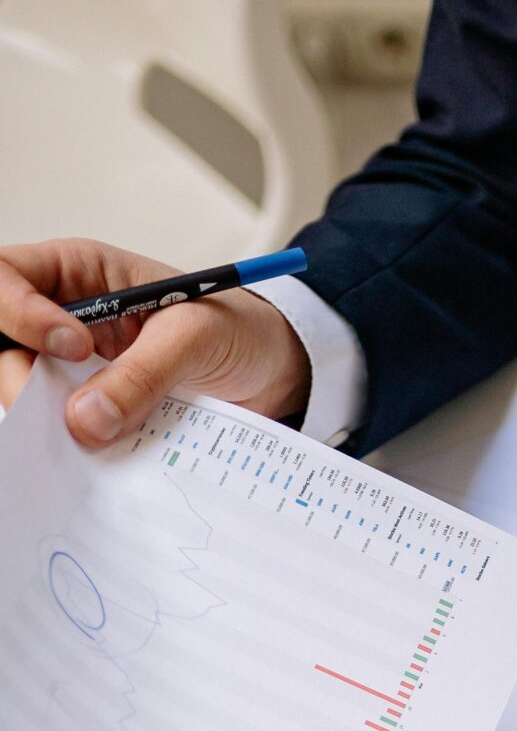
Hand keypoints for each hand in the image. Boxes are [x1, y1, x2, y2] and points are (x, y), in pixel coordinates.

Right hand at [0, 239, 309, 442]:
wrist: (274, 375)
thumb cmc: (238, 330)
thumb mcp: (197, 338)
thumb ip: (143, 374)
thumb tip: (84, 420)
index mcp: (79, 272)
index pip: (5, 276)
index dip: (19, 311)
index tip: (74, 349)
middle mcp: (61, 317)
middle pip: (1, 342)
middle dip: (17, 377)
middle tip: (63, 414)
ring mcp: (71, 368)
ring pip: (21, 390)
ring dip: (42, 420)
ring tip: (86, 442)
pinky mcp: (90, 410)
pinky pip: (58, 429)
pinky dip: (69, 447)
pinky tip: (95, 458)